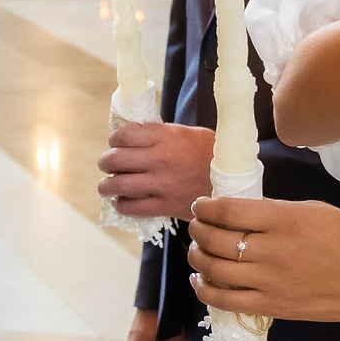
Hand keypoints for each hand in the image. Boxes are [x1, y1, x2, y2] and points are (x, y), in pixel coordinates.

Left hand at [98, 122, 214, 219]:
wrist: (234, 181)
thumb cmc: (211, 153)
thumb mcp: (187, 133)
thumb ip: (159, 134)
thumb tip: (133, 138)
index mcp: (166, 137)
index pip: (124, 135)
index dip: (115, 139)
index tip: (116, 143)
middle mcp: (160, 160)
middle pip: (114, 160)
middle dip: (105, 162)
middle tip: (107, 164)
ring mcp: (161, 185)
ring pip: (117, 185)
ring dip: (107, 186)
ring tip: (108, 186)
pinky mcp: (164, 206)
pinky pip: (131, 207)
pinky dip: (121, 205)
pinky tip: (123, 201)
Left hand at [185, 194, 339, 324]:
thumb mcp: (316, 210)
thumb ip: (278, 212)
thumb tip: (244, 214)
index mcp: (285, 220)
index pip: (229, 211)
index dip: (206, 207)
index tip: (200, 205)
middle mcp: (272, 250)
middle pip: (216, 240)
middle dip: (198, 230)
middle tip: (196, 226)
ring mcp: (270, 282)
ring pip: (215, 270)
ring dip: (198, 257)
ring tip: (197, 250)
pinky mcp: (273, 307)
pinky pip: (227, 301)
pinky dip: (206, 290)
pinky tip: (201, 281)